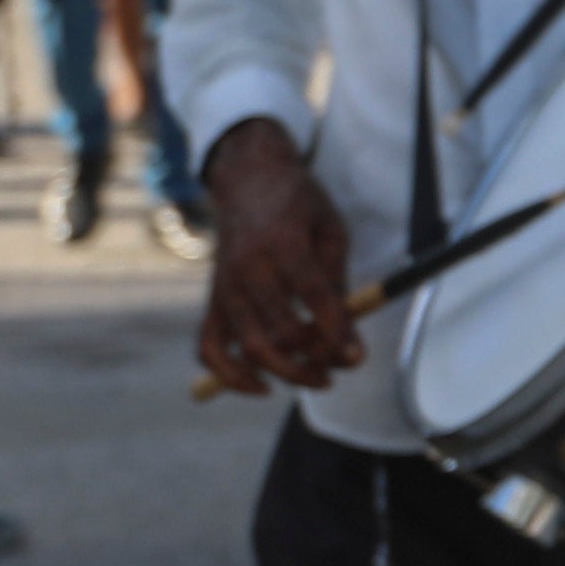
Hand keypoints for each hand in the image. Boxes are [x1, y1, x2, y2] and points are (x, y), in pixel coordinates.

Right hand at [195, 119, 362, 394]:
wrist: (247, 179)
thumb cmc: (298, 205)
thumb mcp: (330, 229)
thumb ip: (338, 280)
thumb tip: (348, 336)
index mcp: (284, 243)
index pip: (313, 297)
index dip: (336, 332)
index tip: (357, 356)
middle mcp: (248, 267)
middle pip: (281, 331)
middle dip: (316, 359)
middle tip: (340, 366)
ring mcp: (224, 286)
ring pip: (248, 348)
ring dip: (286, 373)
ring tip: (316, 378)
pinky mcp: (211, 300)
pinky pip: (208, 348)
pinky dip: (229, 376)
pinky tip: (261, 386)